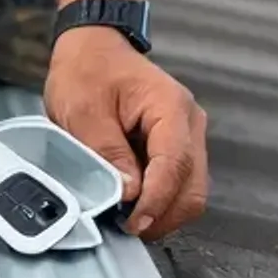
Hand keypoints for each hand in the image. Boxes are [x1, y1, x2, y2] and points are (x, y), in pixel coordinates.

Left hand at [44, 26, 208, 239]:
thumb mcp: (83, 111)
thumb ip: (107, 152)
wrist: (93, 49)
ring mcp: (187, 137)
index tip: (133, 223)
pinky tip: (133, 205)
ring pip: (190, 191)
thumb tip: (128, 193)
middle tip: (127, 228)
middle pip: (193, 186)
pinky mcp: (177, 148)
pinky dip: (159, 201)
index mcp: (170, 107)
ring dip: (162, 211)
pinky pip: (178, 184)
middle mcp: (189, 123)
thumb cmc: (88, 70)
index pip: (175, 165)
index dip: (157, 201)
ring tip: (126, 219)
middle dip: (163, 214)